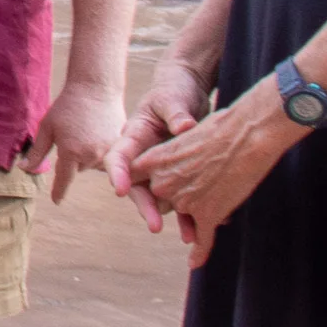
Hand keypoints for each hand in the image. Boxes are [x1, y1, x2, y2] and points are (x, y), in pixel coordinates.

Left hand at [24, 80, 121, 203]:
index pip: (64, 180)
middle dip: (72, 158)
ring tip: (85, 131)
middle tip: (72, 134)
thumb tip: (24, 170)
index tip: (56, 201)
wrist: (96, 89)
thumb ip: (37, 152)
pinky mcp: (121, 146)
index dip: (59, 191)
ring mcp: (109, 152)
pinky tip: (96, 133)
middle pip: (77, 169)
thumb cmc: (67, 107)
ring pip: (92, 164)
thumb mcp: (46, 128)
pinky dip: (99, 150)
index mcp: (71, 152)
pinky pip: (106, 157)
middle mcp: (91, 156)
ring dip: (86, 155)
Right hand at [107, 59, 209, 229]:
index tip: (121, 190)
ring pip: (162, 196)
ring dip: (175, 216)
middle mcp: (144, 157)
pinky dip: (196, 208)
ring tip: (188, 235)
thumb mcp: (171, 99)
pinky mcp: (181, 171)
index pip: (119, 158)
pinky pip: (185, 193)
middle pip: (139, 186)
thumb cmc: (174, 90)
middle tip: (155, 226)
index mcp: (133, 137)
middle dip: (147, 207)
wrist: (190, 90)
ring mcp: (162, 166)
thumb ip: (176, 113)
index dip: (118, 175)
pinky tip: (208, 223)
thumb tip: (184, 127)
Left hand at [136, 85, 298, 266]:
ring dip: (199, 214)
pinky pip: (200, 239)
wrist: (247, 134)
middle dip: (178, 196)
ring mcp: (184, 201)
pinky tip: (194, 262)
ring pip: (186, 216)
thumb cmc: (220, 128)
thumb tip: (169, 169)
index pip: (132, 179)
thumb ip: (171, 156)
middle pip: (161, 201)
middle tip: (203, 181)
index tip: (141, 191)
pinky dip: (199, 252)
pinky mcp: (207, 214)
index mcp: (152, 161)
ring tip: (216, 199)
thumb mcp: (183, 135)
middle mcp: (162, 183)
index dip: (137, 185)